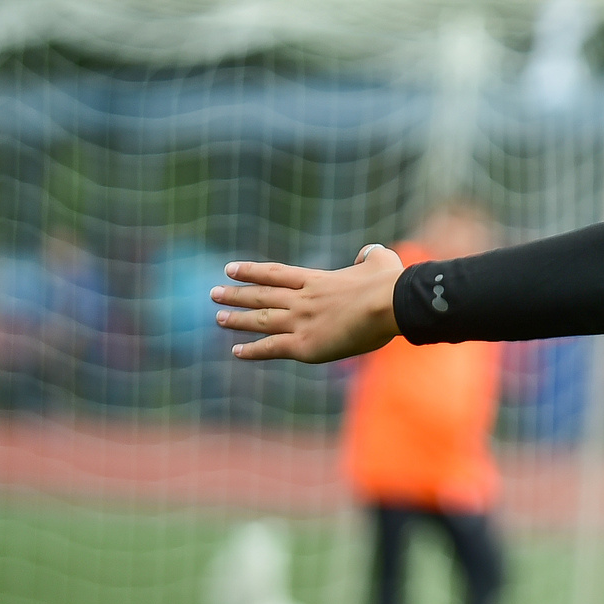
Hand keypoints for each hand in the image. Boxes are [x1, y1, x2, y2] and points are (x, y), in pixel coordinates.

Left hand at [211, 244, 403, 362]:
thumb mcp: (380, 259)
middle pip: (261, 295)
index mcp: (317, 279)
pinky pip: (272, 348)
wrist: (390, 304)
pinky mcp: (305, 345)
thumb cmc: (389, 282)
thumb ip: (369, 254)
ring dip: (237, 319)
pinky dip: (252, 350)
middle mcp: (302, 299)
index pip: (275, 273)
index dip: (251, 271)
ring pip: (260, 320)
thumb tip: (365, 252)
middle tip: (214, 293)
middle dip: (236, 294)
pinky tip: (236, 352)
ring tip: (219, 317)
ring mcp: (301, 322)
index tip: (230, 269)